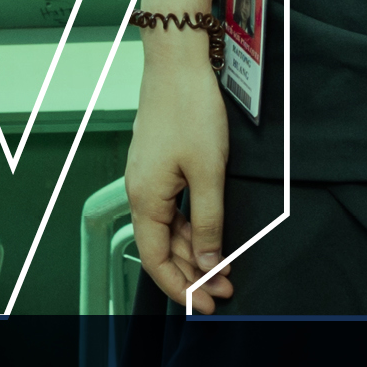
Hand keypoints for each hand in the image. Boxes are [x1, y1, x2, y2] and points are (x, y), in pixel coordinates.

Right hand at [125, 47, 240, 313]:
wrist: (177, 62)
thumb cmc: (188, 108)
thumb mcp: (208, 171)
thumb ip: (208, 220)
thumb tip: (208, 260)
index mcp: (145, 197)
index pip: (154, 259)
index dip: (180, 287)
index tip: (204, 304)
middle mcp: (141, 191)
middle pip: (162, 248)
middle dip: (193, 274)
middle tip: (225, 291)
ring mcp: (149, 178)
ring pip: (169, 229)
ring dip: (195, 252)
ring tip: (225, 269)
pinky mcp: (161, 165)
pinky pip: (173, 209)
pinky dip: (192, 227)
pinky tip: (212, 235)